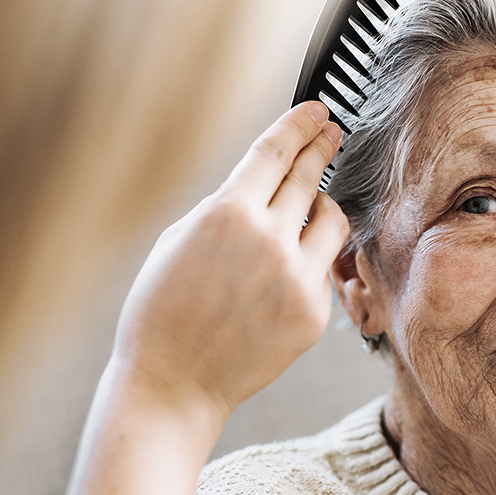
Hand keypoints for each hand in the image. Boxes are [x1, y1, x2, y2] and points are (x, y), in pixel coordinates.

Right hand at [111, 100, 349, 423]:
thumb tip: (262, 186)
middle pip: (309, 177)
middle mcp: (269, 240)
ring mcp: (297, 279)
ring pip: (333, 221)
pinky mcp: (313, 313)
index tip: (317, 112)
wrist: (173, 382)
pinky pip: (323, 269)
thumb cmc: (162, 313)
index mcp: (227, 214)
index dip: (300, 125)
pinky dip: (309, 261)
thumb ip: (225, 207)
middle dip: (322, 148)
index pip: (275, 152)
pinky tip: (283, 272)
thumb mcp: (178, 240)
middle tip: (332, 132)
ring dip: (324, 206)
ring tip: (312, 206)